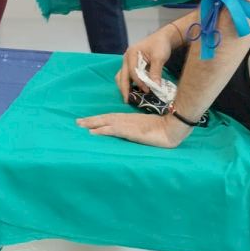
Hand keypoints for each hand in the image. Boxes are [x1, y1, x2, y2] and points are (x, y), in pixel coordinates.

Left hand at [75, 111, 190, 147]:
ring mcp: (127, 124)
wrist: (172, 127)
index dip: (99, 119)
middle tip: (77, 122)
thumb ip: (138, 130)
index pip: (111, 117)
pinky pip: (112, 130)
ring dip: (92, 123)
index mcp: (129, 118)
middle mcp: (126, 119)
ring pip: (105, 122)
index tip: (88, 121)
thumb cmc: (163, 128)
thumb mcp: (147, 129)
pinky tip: (92, 132)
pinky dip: (101, 130)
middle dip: (91, 120)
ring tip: (80, 124)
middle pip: (105, 118)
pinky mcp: (129, 131)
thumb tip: (133, 133)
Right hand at [114, 26, 178, 102]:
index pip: (132, 71)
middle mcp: (126, 58)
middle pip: (122, 75)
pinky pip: (127, 77)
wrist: (162, 38)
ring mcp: (128, 62)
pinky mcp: (132, 66)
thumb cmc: (160, 45)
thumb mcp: (159, 57)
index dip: (139, 82)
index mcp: (131, 53)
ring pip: (122, 77)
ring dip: (125, 87)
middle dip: (124, 89)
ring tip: (130, 98)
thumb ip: (156, 71)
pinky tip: (134, 92)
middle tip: (128, 101)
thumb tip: (155, 87)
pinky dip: (129, 85)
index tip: (147, 90)